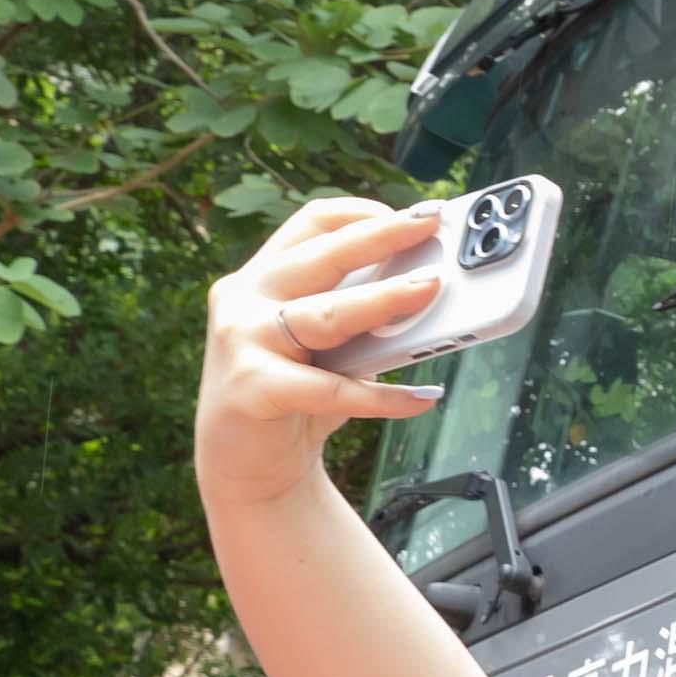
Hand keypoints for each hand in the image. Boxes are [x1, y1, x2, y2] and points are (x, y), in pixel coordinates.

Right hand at [196, 194, 443, 505]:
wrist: (246, 464)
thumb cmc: (296, 394)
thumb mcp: (329, 344)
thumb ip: (361, 315)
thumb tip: (431, 290)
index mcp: (263, 276)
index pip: (311, 223)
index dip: (363, 212)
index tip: (415, 216)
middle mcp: (245, 298)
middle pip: (322, 255)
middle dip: (381, 237)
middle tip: (431, 228)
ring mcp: (243, 341)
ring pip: (326, 314)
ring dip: (383, 300)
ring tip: (431, 290)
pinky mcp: (252, 388)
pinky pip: (329, 389)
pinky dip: (380, 396)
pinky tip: (422, 397)